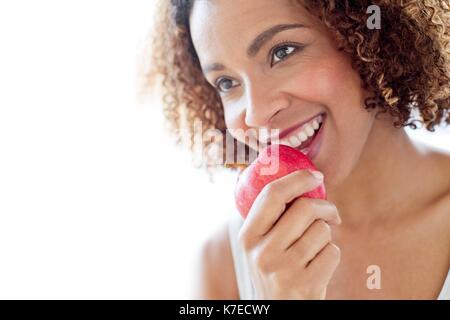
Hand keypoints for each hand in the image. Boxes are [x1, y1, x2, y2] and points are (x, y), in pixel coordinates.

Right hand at [238, 169, 340, 298]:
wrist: (277, 310)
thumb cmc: (272, 270)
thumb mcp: (258, 245)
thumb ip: (268, 218)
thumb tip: (291, 179)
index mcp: (248, 236)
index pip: (272, 195)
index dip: (297, 179)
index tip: (315, 175)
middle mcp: (262, 252)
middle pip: (305, 208)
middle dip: (326, 207)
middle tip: (332, 214)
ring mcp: (284, 270)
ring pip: (322, 230)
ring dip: (325, 235)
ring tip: (314, 248)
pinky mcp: (306, 285)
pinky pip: (333, 252)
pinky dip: (330, 255)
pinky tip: (318, 265)